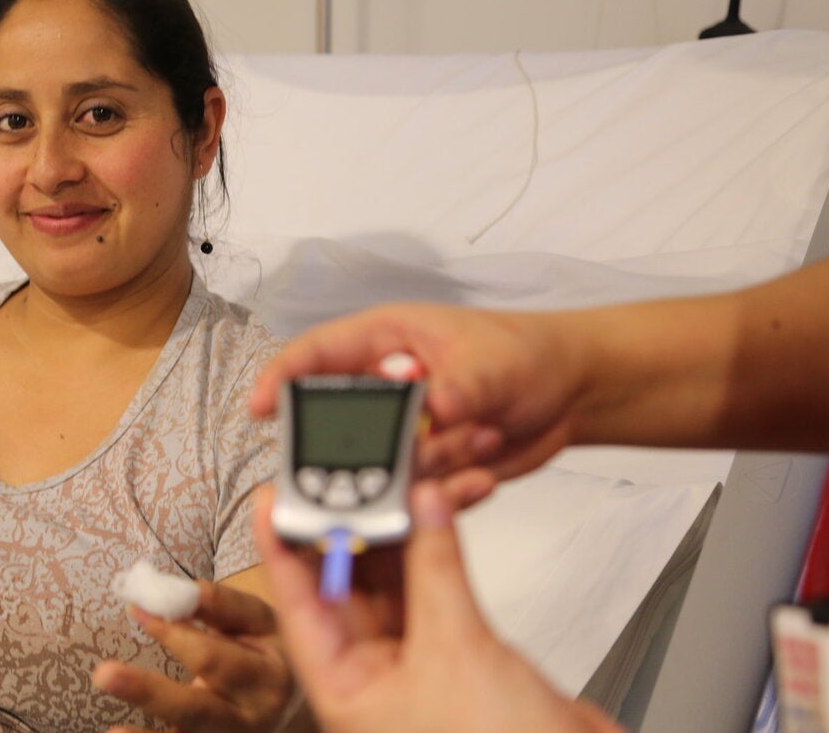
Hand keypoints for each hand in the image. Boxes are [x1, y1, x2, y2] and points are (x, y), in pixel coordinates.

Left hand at [92, 580, 296, 732]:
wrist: (294, 704)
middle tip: (103, 674)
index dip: (171, 632)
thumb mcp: (259, 622)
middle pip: (196, 708)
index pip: (212, 656)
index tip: (136, 609)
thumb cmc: (267, 651)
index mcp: (269, 677)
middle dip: (148, 692)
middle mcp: (252, 718)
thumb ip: (221, 606)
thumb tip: (178, 592)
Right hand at [249, 303, 587, 490]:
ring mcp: (402, 429)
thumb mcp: (495, 363)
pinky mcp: (424, 465)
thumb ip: (462, 384)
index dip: (281, 377)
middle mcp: (383, 385)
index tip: (257, 408)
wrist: (571, 392)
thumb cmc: (526, 353)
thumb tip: (434, 401)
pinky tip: (484, 470)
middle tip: (384, 459)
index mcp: (385, 340)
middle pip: (336, 421)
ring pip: (380, 463)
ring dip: (428, 463)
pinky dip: (446, 488)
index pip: (317, 354)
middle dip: (358, 445)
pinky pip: (414, 489)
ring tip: (481, 438)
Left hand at [254, 484, 623, 732]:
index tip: (275, 494)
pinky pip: (431, 583)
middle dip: (349, 524)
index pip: (297, 604)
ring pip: (391, 577)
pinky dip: (436, 546)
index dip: (284, 546)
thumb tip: (421, 506)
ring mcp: (413, 660)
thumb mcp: (457, 652)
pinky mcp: (456, 648)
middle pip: (342, 582)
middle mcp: (370, 673)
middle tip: (349, 470)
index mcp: (343, 688)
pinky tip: (440, 509)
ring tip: (404, 478)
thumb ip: (437, 570)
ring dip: (401, 527)